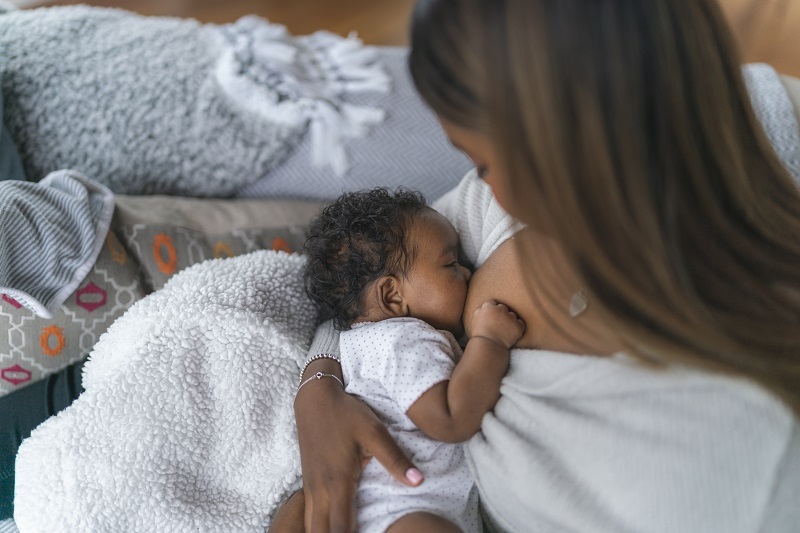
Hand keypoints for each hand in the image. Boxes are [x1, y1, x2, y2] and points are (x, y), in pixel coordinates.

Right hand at [294, 373, 422, 531]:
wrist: (315, 398)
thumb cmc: (346, 414)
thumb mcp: (374, 432)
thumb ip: (395, 459)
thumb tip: (418, 482)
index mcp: (338, 482)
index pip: (342, 528)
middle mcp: (320, 490)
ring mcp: (310, 487)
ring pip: (311, 526)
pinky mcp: (308, 482)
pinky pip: (309, 514)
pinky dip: (318, 526)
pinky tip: (331, 526)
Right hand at [470, 300, 524, 348]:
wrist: (488, 347)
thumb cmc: (480, 335)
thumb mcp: (475, 319)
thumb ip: (480, 310)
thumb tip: (486, 307)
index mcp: (488, 307)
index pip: (492, 303)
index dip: (491, 311)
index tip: (491, 318)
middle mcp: (500, 310)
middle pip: (503, 308)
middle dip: (501, 314)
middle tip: (497, 325)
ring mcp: (511, 318)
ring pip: (512, 315)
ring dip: (510, 320)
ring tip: (503, 331)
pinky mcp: (518, 326)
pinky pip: (520, 323)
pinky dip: (517, 327)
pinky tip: (510, 333)